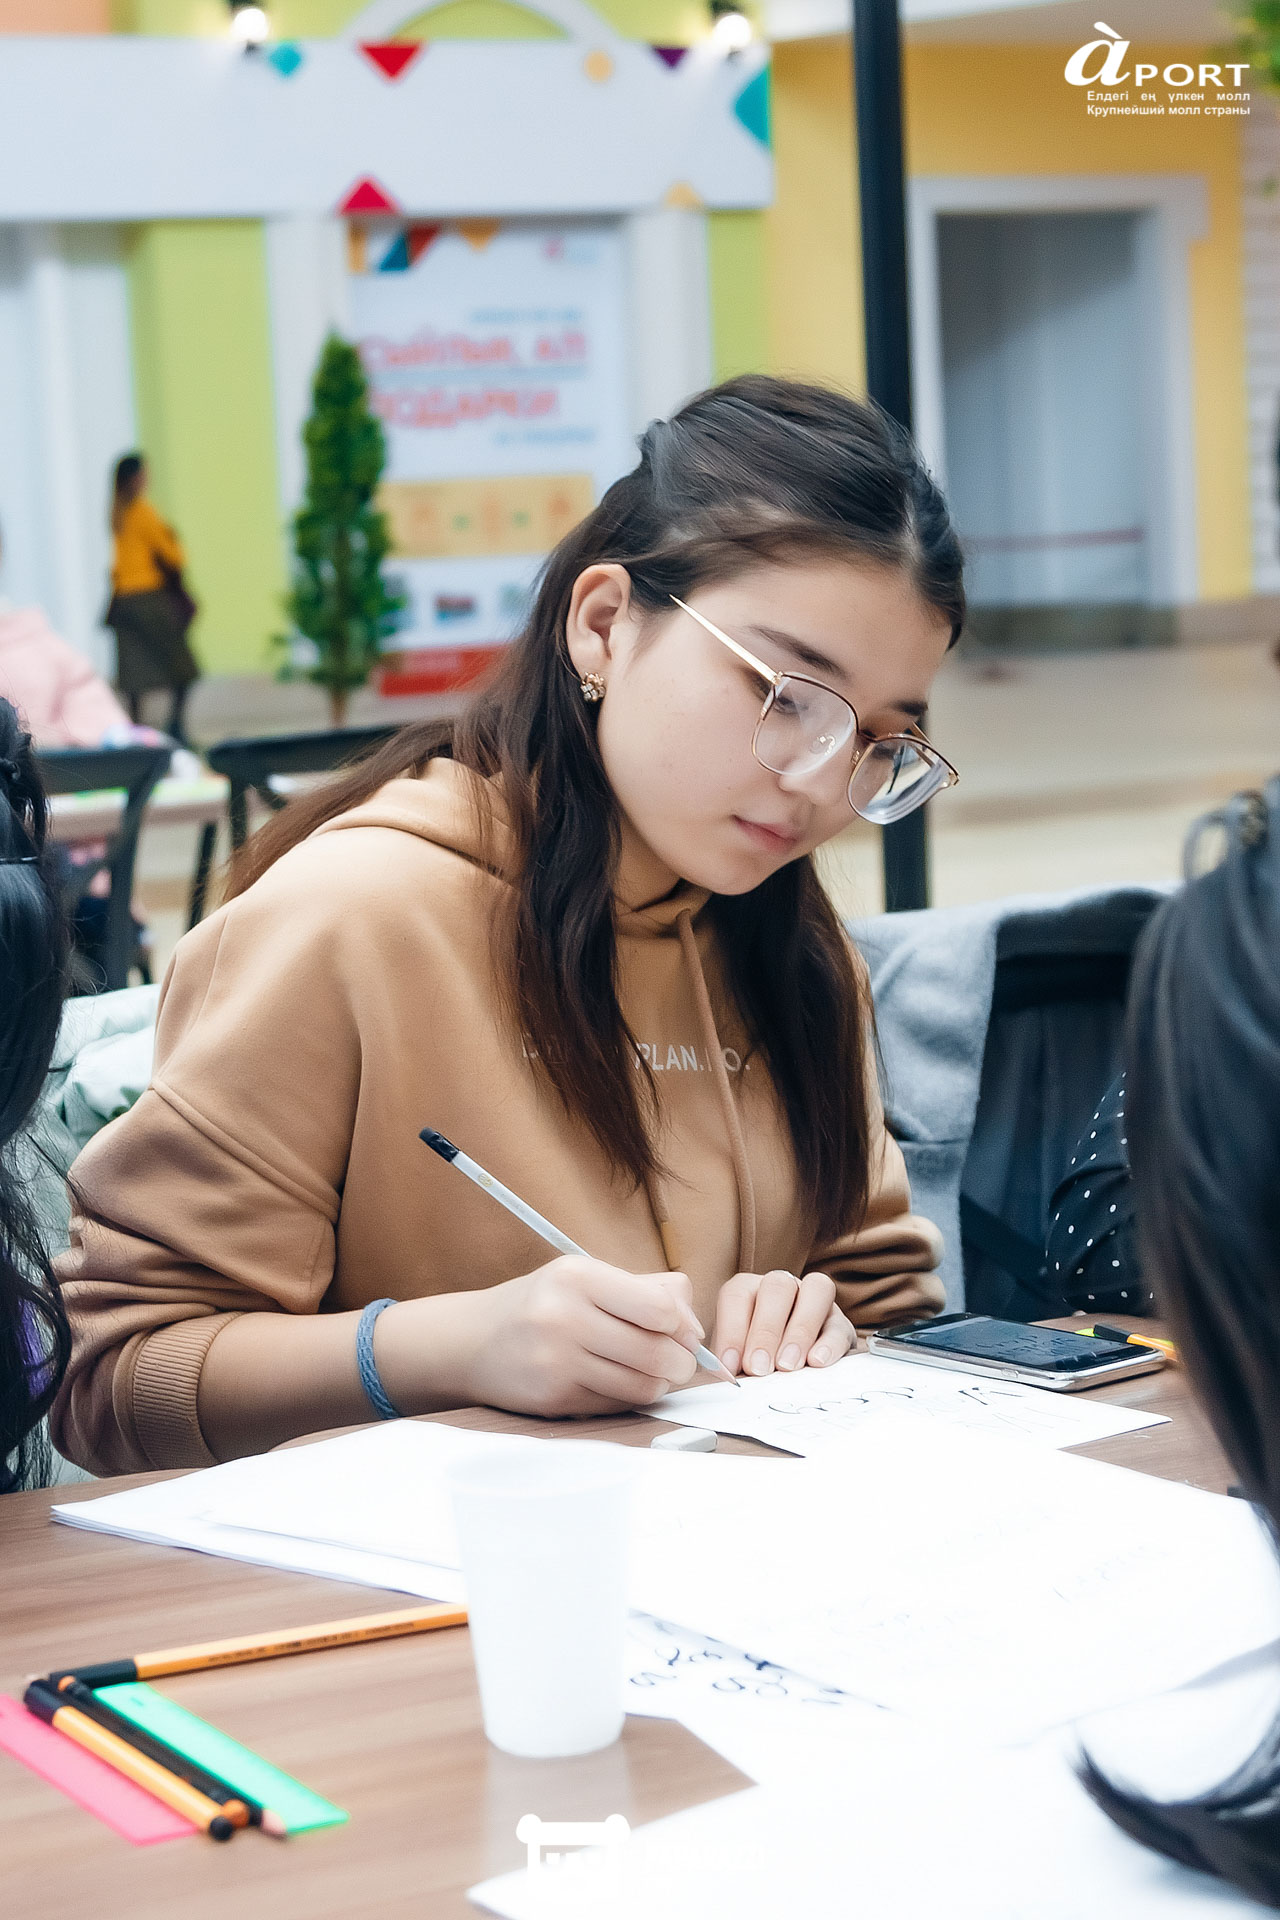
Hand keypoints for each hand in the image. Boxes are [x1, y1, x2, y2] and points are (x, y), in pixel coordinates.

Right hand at [449, 1256, 701, 1417]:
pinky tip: (618, 1383)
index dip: (683, 1326)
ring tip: (651, 1372)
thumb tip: (694, 1326)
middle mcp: (564, 1316)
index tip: (683, 1332)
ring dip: (659, 1384)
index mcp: (578, 1276)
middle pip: (657, 1353)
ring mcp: (556, 1361)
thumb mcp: (586, 1277)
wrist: (473, 1341)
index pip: (659, 1308)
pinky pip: (616, 1405)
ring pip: (642, 1386)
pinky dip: (629, 1398)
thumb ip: (648, 1290)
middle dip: (681, 1363)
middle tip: (679, 1362)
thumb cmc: (544, 1305)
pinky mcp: (553, 1398)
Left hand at [711, 1269, 854, 1378]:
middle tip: (759, 1367)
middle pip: (777, 1287)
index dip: (731, 1329)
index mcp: (748, 1290)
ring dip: (800, 1330)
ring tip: (787, 1366)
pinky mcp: (840, 1324)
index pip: (736, 1295)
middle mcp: (782, 1287)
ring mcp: (814, 1301)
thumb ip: (727, 1363)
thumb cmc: (753, 1366)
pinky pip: (839, 1323)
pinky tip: (816, 1363)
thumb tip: (721, 1374)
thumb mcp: (734, 1363)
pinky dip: (829, 1343)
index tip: (730, 1366)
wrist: (790, 1379)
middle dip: (766, 1329)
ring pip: (816, 1290)